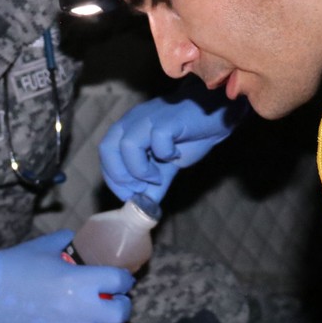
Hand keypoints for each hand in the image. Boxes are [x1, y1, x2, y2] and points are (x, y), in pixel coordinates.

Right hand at [0, 232, 133, 322]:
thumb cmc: (15, 266)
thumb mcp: (44, 246)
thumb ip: (65, 241)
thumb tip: (74, 239)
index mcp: (83, 281)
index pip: (120, 281)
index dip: (124, 279)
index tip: (122, 279)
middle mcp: (83, 309)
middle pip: (119, 314)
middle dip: (121, 306)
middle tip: (114, 300)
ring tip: (92, 318)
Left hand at [99, 88, 244, 203]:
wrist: (216, 115)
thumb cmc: (189, 135)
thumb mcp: (166, 165)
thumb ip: (153, 184)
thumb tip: (142, 206)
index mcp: (127, 128)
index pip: (105, 153)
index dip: (113, 178)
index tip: (129, 195)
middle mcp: (133, 120)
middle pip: (108, 148)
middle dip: (120, 176)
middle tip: (139, 188)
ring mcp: (150, 118)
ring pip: (127, 146)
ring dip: (140, 169)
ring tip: (157, 176)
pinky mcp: (169, 119)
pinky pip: (157, 139)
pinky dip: (164, 154)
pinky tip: (175, 155)